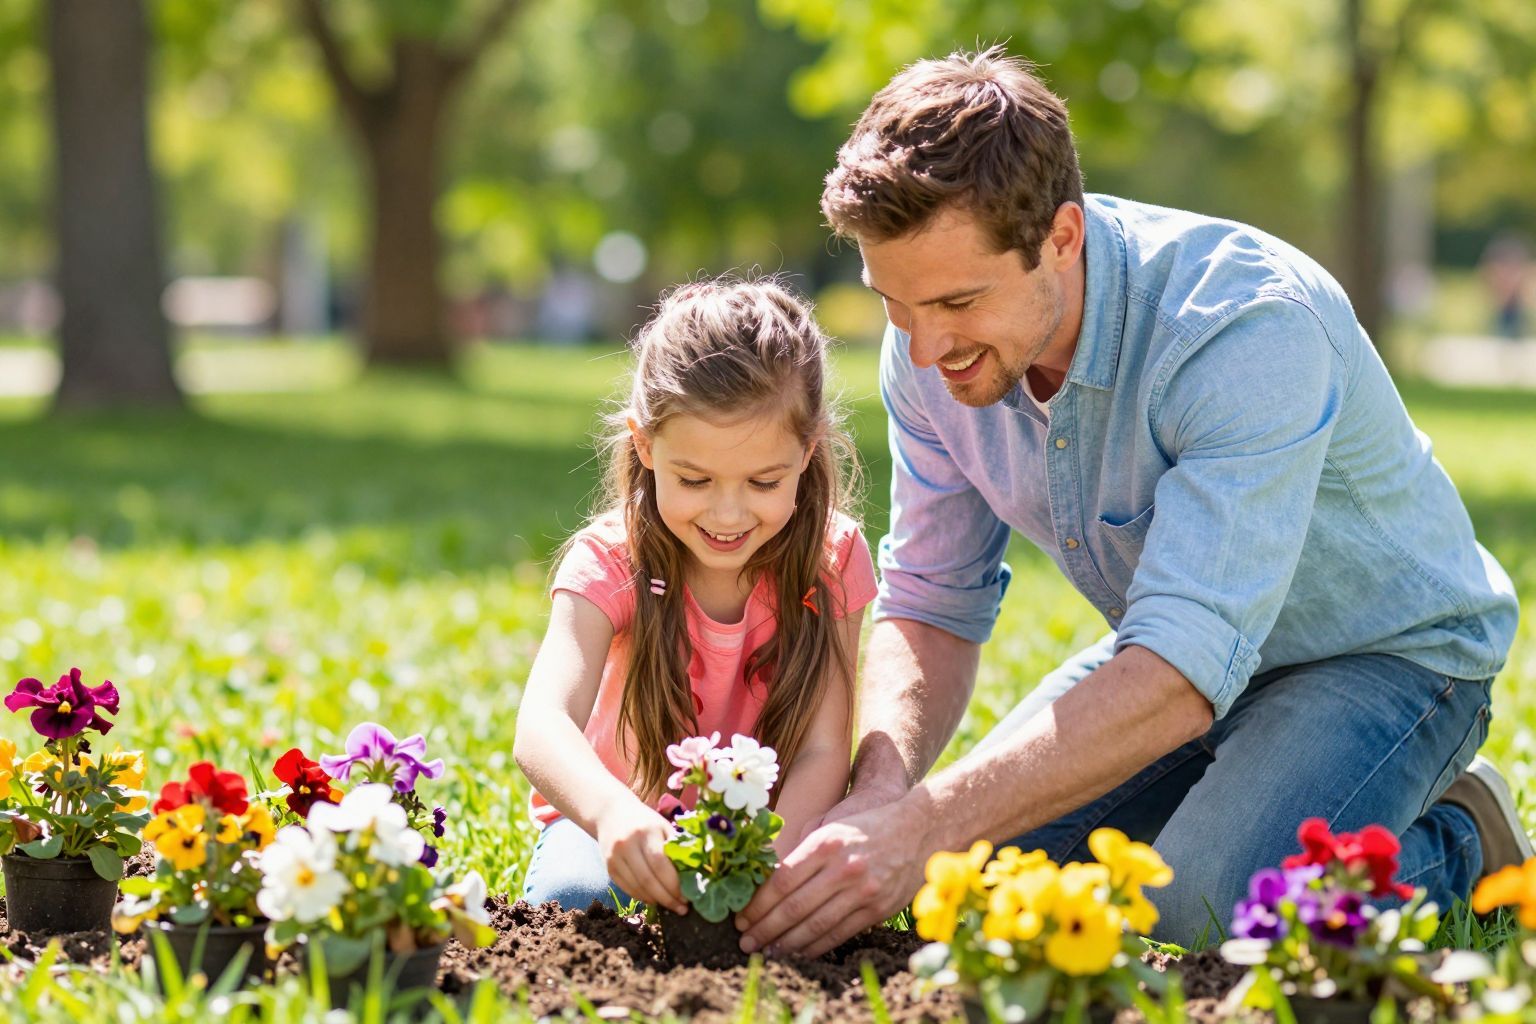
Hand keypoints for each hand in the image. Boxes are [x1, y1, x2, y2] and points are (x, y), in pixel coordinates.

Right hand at [595, 799, 686, 914]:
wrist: (610, 813)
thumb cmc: (644, 821)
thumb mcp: (662, 826)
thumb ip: (676, 847)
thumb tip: (695, 872)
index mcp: (646, 832)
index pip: (661, 865)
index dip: (675, 885)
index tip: (688, 896)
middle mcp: (627, 845)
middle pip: (648, 880)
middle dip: (667, 898)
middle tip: (682, 908)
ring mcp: (615, 857)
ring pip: (637, 887)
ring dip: (655, 900)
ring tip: (670, 905)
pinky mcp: (609, 867)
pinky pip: (626, 888)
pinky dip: (642, 897)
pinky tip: (654, 899)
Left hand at [734, 791, 930, 957]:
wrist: (918, 830)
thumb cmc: (866, 827)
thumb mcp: (832, 826)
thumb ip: (802, 852)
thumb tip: (766, 883)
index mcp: (826, 843)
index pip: (782, 880)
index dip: (758, 903)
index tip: (741, 917)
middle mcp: (843, 867)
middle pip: (794, 906)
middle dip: (765, 928)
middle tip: (745, 942)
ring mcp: (862, 891)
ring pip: (815, 925)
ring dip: (786, 944)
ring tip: (766, 952)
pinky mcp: (877, 909)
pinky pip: (839, 934)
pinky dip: (815, 947)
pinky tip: (797, 952)